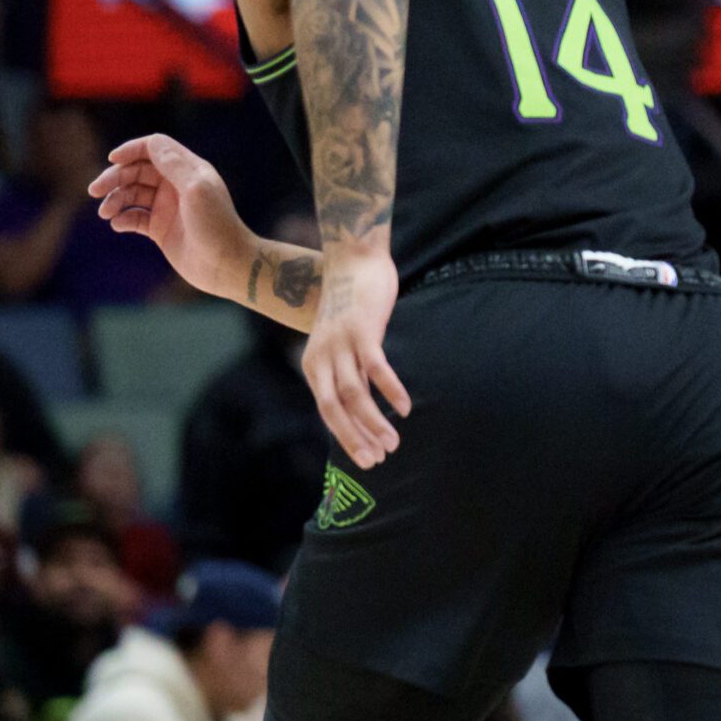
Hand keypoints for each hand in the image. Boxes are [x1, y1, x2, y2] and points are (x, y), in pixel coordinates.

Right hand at [89, 135, 254, 300]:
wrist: (226, 264)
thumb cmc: (216, 225)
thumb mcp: (196, 190)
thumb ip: (175, 166)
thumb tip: (152, 143)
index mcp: (188, 170)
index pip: (154, 148)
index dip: (132, 150)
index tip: (112, 159)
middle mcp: (176, 185)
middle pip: (137, 170)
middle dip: (115, 177)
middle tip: (94, 191)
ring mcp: (167, 207)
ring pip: (131, 194)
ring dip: (114, 199)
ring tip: (105, 213)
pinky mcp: (160, 228)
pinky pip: (133, 217)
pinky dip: (122, 218)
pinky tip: (118, 224)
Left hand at [304, 252, 409, 468]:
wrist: (353, 259)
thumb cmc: (352, 302)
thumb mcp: (343, 340)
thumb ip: (349, 367)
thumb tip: (365, 399)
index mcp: (315, 365)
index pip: (328, 412)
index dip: (348, 438)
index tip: (368, 458)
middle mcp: (323, 358)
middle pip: (336, 410)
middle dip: (356, 439)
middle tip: (378, 460)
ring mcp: (341, 344)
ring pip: (355, 395)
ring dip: (374, 422)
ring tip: (394, 441)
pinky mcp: (362, 330)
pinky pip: (376, 368)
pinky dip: (390, 389)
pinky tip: (405, 406)